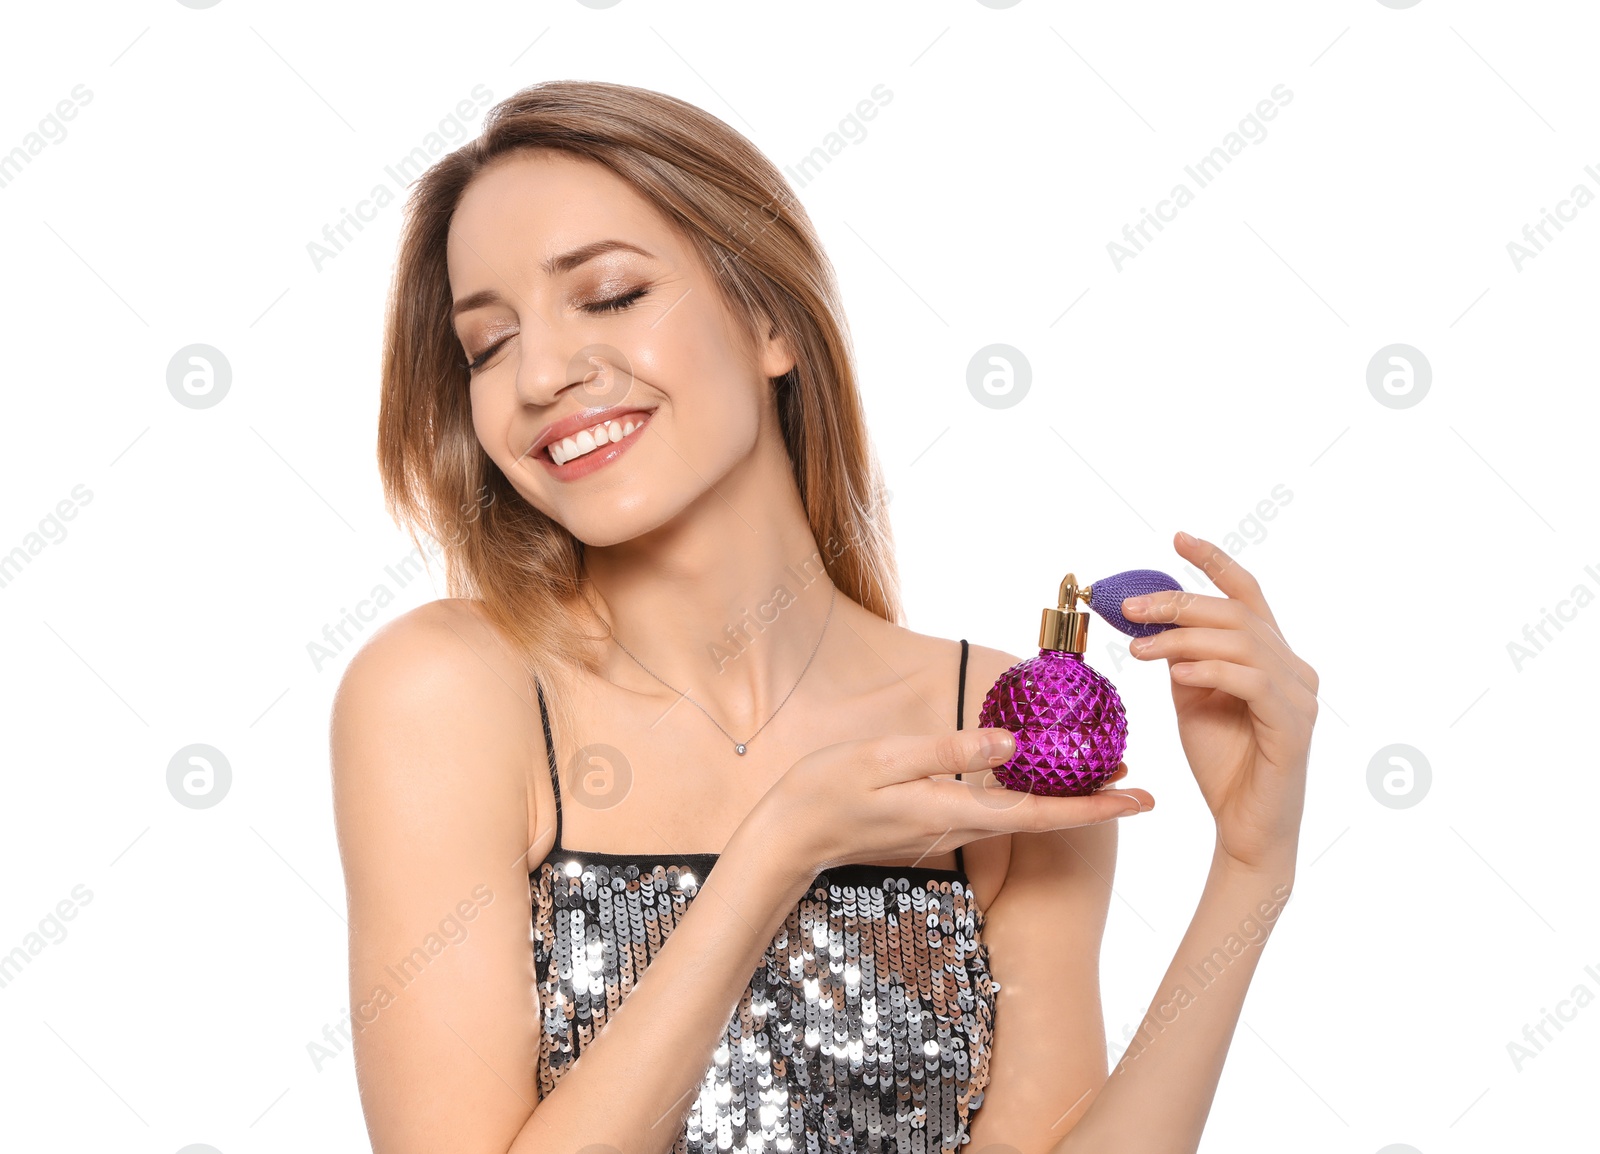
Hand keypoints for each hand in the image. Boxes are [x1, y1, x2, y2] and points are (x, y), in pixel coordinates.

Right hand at [749, 728, 1154, 879]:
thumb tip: (1012, 742)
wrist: (790, 838)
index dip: (1097, 807)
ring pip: (1022, 814)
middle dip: (1092, 800)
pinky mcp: (935, 824)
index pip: (1043, 812)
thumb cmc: (828, 792)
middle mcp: (962, 827)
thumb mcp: (885, 757)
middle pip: (1042, 817)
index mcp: (956, 811)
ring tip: (1099, 769)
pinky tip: (1033, 772)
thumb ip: (948, 749)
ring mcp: (949, 830)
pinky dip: (1027, 793)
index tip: (1143, 798)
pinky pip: (995, 811)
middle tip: (1137, 778)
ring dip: (1062, 796)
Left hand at [1123, 531, 1316, 877]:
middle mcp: (1295, 668)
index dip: (1214, 562)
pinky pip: (1253, 682)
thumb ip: (1185, 658)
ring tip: (1141, 650)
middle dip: (1178, 604)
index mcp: (1272, 656)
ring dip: (1184, 639)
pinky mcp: (1292, 726)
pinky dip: (1213, 670)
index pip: (1246, 595)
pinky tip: (1179, 673)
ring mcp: (1299, 696)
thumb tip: (1156, 623)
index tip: (1176, 538)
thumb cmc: (1223, 763)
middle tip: (1129, 608)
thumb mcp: (1193, 699)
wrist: (1246, 828)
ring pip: (1242, 643)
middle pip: (1236, 614)